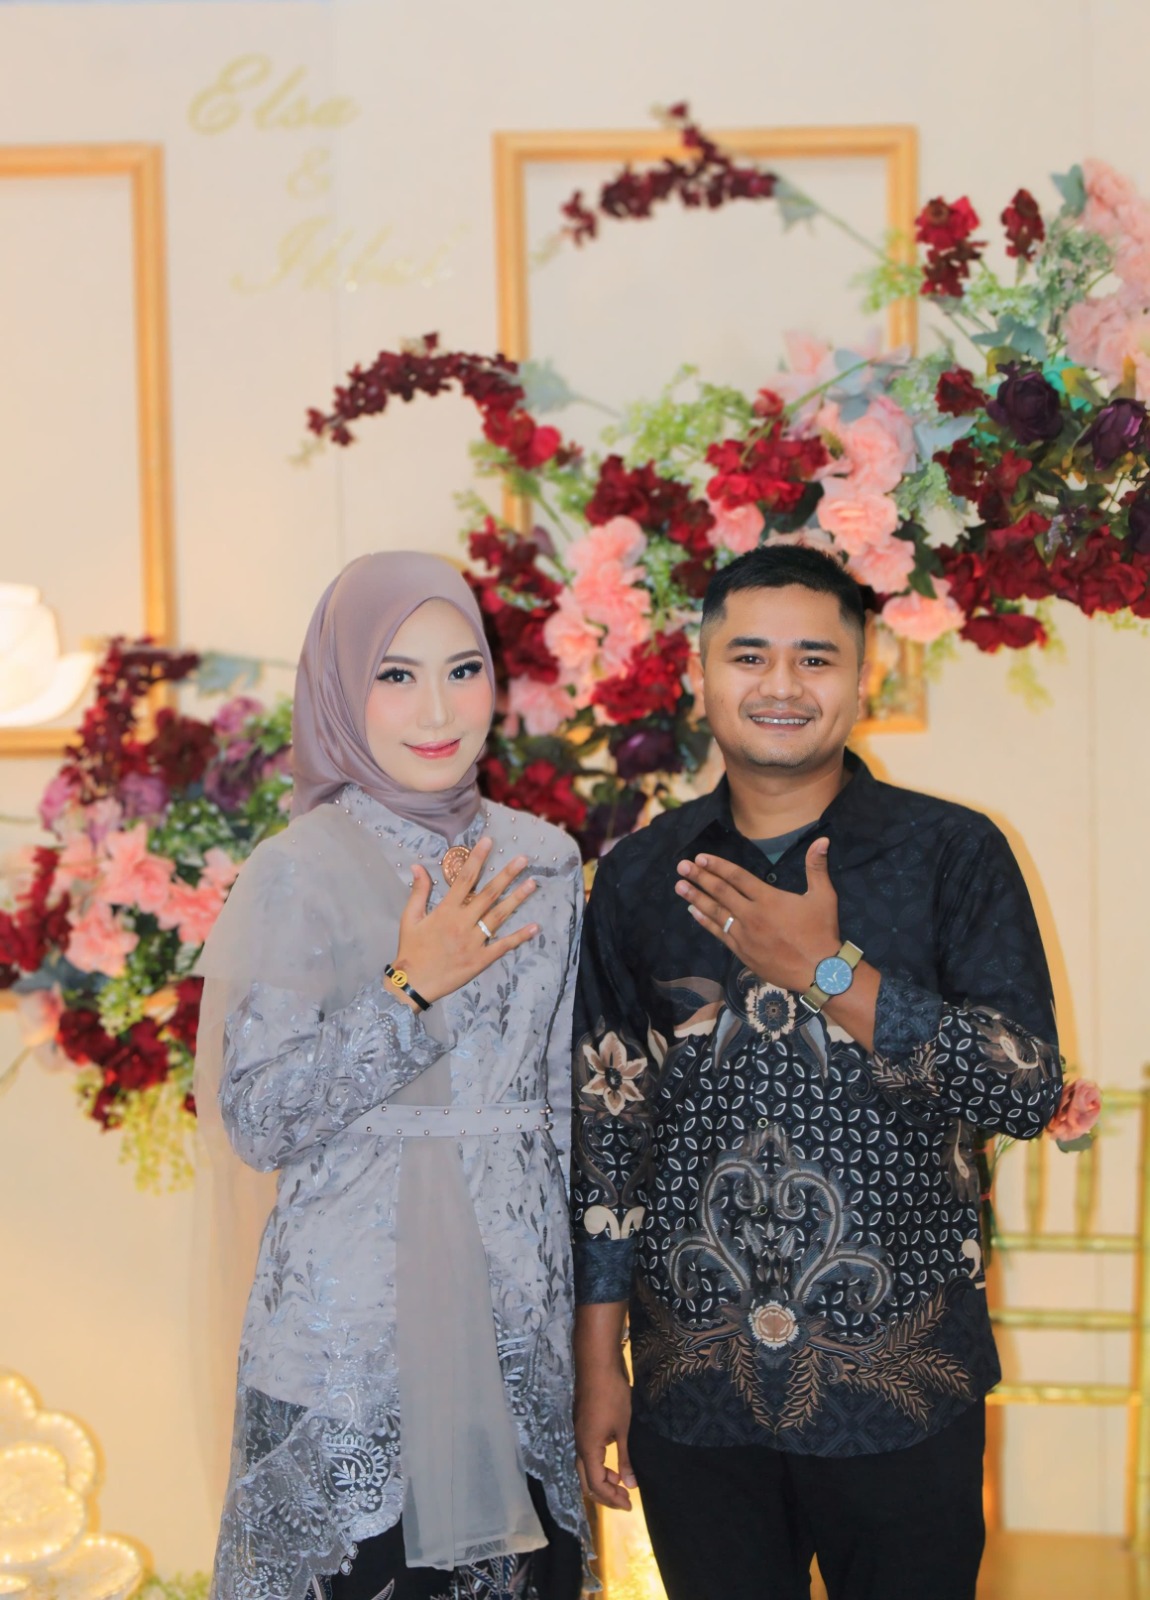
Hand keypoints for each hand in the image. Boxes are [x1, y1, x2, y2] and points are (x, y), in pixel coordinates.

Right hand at [387, 837, 538, 1004]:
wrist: (412, 983)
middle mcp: (462, 923)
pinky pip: (503, 946)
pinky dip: (519, 937)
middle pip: (488, 894)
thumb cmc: (411, 950)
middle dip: (507, 875)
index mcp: (445, 911)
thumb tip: (418, 866)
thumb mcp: (409, 918)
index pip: (464, 879)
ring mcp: (474, 942)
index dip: (477, 859)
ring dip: (517, 899)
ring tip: (533, 884)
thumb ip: (418, 892)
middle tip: (523, 859)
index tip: (488, 842)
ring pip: (499, 916)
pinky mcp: (480, 960)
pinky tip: (534, 927)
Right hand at [574, 1363, 635, 1511]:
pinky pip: (587, 1456)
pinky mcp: (582, 1426)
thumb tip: (630, 1486)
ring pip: (585, 1468)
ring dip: (602, 1480)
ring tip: (622, 1483)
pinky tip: (613, 1463)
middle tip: (625, 1500)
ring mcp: (579, 1435)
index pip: (596, 1485)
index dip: (611, 1499)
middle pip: (586, 1481)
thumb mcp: (623, 1428)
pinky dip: (599, 1466)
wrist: (598, 1364)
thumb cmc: (613, 1395)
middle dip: (605, 1495)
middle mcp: (579, 1444)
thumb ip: (625, 1458)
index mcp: (588, 1448)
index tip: (629, 1505)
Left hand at [674, 837, 839, 992]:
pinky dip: (706, 921)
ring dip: (696, 898)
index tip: (700, 857)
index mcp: (769, 899)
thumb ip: (817, 867)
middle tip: (681, 867)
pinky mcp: (742, 952)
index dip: (717, 866)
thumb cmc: (822, 932)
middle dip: (699, 877)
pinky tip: (695, 912)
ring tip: (679, 886)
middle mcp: (752, 914)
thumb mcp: (824, 896)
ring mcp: (745, 935)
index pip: (737, 877)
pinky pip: (720, 933)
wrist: (819, 971)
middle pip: (721, 892)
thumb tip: (823, 840)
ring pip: (716, 912)